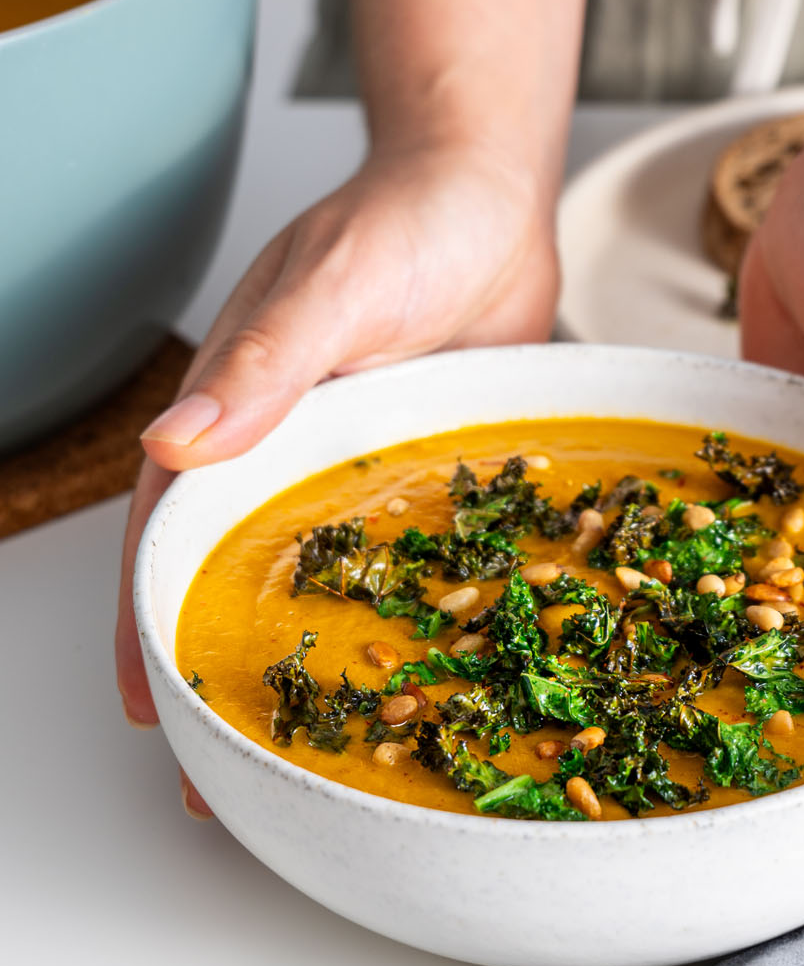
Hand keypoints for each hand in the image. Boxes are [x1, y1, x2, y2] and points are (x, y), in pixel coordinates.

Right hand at [115, 143, 558, 809]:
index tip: (149, 705)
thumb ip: (268, 362)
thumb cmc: (404, 220)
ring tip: (321, 756)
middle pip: (240, 573)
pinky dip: (404, 616)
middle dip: (227, 668)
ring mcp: (358, 468)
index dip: (149, 618)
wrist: (491, 194)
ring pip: (324, 581)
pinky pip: (406, 556)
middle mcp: (290, 451)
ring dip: (315, 659)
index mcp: (239, 410)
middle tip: (230, 770)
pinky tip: (426, 676)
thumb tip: (177, 444)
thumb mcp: (335, 286)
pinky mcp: (425, 472)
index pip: (170, 530)